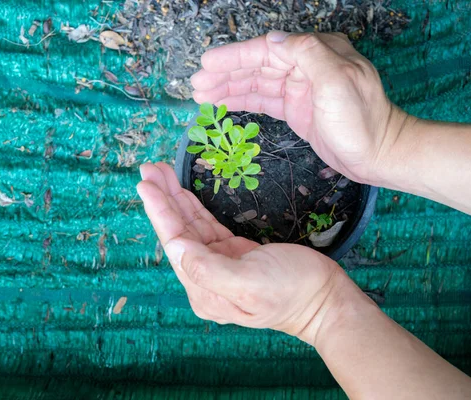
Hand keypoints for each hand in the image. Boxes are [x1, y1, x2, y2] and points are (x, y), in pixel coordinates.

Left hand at [137, 162, 349, 343]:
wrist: (324, 298)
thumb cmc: (291, 291)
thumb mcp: (250, 283)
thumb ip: (207, 268)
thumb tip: (173, 246)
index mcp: (205, 291)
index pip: (175, 245)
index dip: (160, 212)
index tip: (146, 183)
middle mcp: (206, 279)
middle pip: (178, 233)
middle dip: (163, 200)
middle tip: (150, 168)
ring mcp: (220, 265)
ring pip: (191, 228)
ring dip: (176, 200)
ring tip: (160, 173)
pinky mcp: (234, 253)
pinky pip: (207, 227)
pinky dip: (194, 208)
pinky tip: (183, 193)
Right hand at [190, 31, 415, 186]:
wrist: (378, 154)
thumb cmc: (361, 120)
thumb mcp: (338, 81)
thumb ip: (307, 54)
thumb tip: (275, 39)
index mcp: (317, 53)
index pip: (268, 49)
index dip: (236, 56)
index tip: (207, 64)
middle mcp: (307, 66)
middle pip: (258, 65)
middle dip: (226, 73)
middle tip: (196, 85)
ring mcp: (301, 89)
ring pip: (258, 83)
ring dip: (229, 88)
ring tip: (201, 95)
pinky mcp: (297, 110)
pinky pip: (265, 101)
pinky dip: (243, 101)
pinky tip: (223, 104)